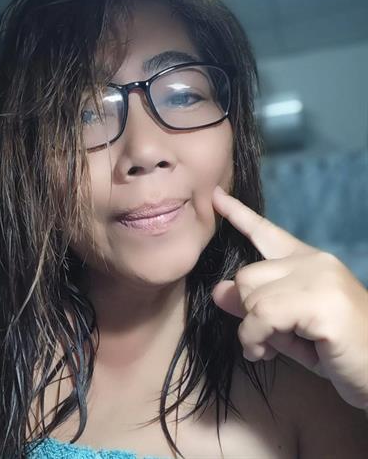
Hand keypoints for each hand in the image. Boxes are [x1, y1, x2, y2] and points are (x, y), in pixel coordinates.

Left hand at [211, 185, 367, 410]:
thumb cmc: (335, 351)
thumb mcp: (287, 327)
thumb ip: (255, 307)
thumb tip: (218, 290)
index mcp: (308, 261)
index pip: (266, 232)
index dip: (238, 215)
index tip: (216, 197)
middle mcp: (314, 262)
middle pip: (247, 275)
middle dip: (246, 311)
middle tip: (261, 336)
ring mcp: (320, 278)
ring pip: (251, 297)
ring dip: (250, 331)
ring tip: (266, 348)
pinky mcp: (321, 302)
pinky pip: (262, 316)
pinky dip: (254, 339)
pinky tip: (264, 354)